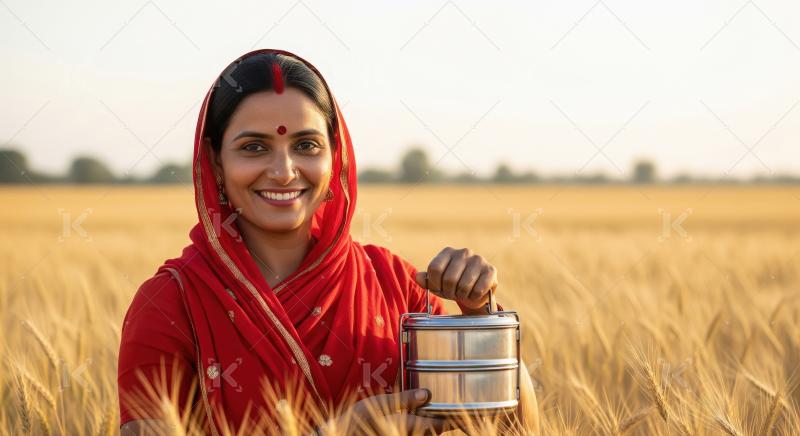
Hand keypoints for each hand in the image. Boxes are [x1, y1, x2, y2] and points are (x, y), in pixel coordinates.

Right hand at [321, 388, 451, 434]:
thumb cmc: (357, 421)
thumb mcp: (380, 404)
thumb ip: (405, 399)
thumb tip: (427, 394)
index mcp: (410, 426)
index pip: (441, 424)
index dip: (456, 417)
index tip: (470, 406)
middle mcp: (411, 435)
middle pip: (437, 430)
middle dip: (448, 419)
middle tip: (460, 404)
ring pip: (427, 432)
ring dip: (435, 422)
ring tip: (442, 406)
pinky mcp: (396, 435)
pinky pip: (415, 432)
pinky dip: (422, 424)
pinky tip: (420, 413)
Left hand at [414, 247, 497, 312]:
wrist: (474, 292)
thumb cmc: (452, 286)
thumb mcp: (436, 283)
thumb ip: (425, 280)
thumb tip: (417, 276)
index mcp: (448, 251)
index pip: (434, 269)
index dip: (434, 284)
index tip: (439, 288)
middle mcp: (464, 252)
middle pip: (448, 279)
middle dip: (449, 292)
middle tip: (452, 293)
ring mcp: (478, 260)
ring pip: (463, 285)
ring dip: (461, 295)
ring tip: (463, 293)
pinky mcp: (491, 270)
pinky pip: (478, 290)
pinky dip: (473, 296)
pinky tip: (474, 293)